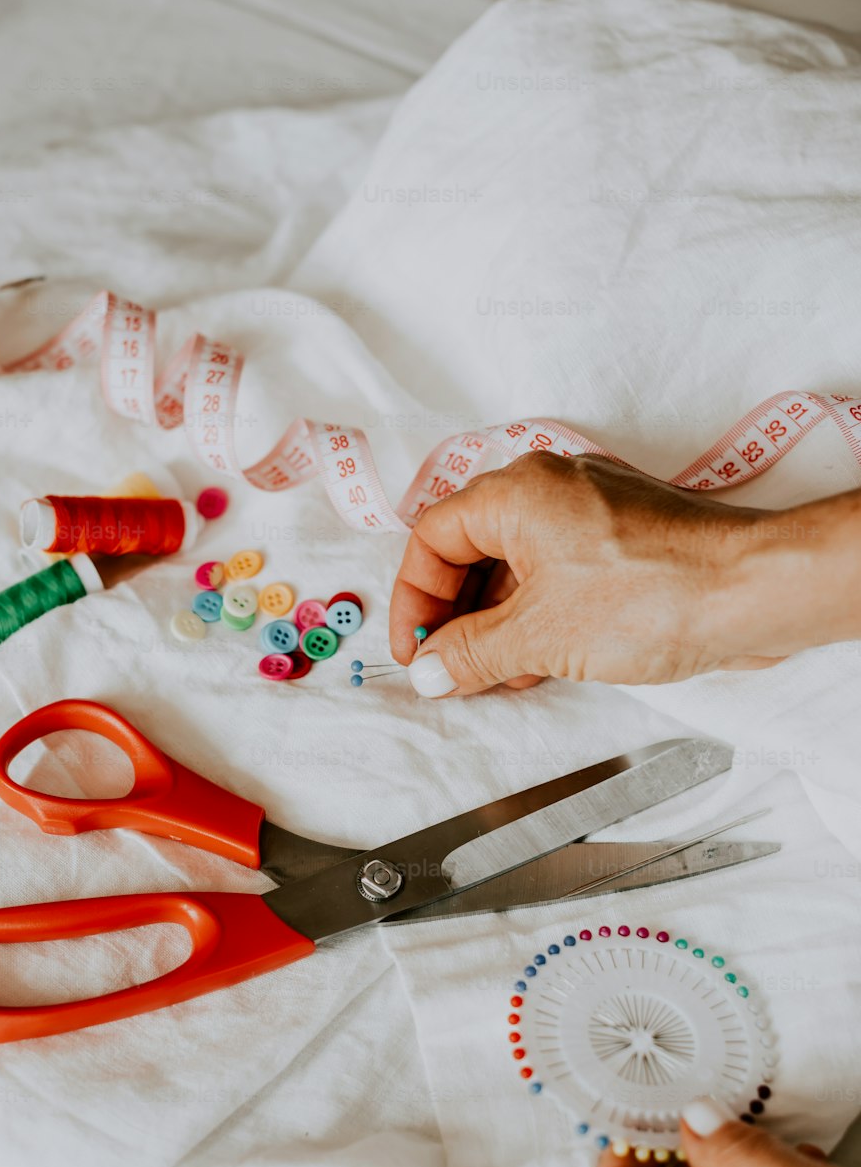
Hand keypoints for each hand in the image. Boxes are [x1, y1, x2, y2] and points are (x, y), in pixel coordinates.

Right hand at [389, 452, 785, 693]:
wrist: (752, 592)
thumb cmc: (654, 594)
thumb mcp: (538, 636)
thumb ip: (470, 654)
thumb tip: (430, 669)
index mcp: (515, 493)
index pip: (432, 538)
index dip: (414, 599)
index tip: (414, 650)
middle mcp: (549, 489)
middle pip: (470, 551)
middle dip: (455, 617)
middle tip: (447, 668)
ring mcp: (589, 511)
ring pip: (515, 566)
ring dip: (495, 624)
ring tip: (493, 676)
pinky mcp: (621, 540)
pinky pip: (557, 573)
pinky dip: (537, 616)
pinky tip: (537, 663)